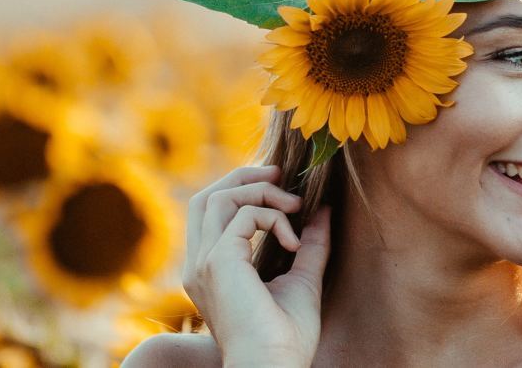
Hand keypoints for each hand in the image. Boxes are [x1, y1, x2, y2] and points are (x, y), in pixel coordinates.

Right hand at [183, 165, 332, 367]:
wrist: (276, 366)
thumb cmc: (287, 337)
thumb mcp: (302, 279)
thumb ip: (309, 244)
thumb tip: (322, 211)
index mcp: (210, 270)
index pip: (210, 213)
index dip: (241, 190)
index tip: (281, 186)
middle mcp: (198, 264)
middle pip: (206, 197)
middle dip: (243, 177)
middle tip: (281, 174)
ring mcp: (204, 262)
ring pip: (218, 197)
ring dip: (261, 191)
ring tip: (295, 206)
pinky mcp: (218, 261)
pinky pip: (244, 215)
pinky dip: (274, 217)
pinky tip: (294, 243)